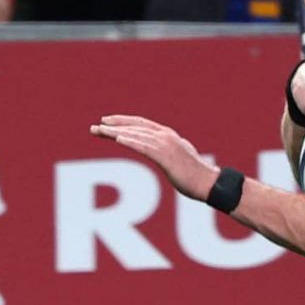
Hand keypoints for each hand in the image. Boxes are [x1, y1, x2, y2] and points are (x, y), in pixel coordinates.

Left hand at [90, 115, 218, 200]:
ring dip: (115, 133)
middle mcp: (166, 137)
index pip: (141, 124)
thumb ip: (171, 152)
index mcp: (169, 136)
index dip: (123, 121)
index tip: (106, 122)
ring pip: (136, 135)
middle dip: (113, 126)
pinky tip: (118, 139)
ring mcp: (167, 145)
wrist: (210, 183)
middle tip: (94, 128)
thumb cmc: (197, 175)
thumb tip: (166, 155)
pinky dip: (130, 141)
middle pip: (135, 127)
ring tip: (99, 131)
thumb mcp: (181, 158)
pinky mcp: (166, 157)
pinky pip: (144, 147)